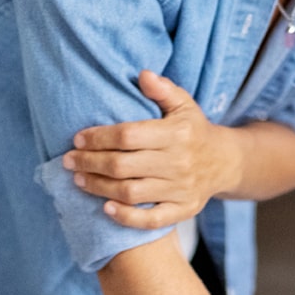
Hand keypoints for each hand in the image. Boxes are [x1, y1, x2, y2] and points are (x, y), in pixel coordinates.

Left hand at [63, 69, 239, 227]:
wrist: (225, 162)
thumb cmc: (194, 131)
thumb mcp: (185, 105)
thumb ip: (164, 90)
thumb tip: (142, 75)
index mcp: (177, 134)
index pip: (129, 136)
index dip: (99, 137)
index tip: (78, 138)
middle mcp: (179, 162)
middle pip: (123, 166)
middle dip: (89, 163)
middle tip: (68, 160)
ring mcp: (181, 188)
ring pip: (131, 193)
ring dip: (98, 187)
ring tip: (78, 180)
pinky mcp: (183, 209)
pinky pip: (151, 220)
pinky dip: (126, 217)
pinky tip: (106, 208)